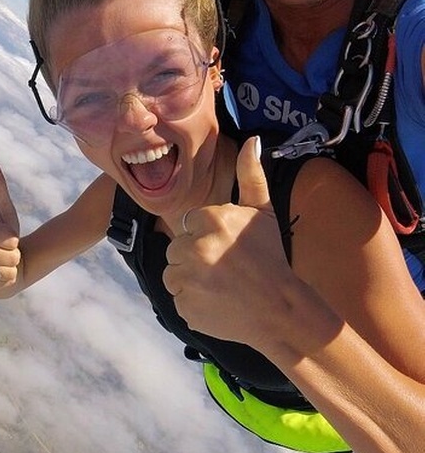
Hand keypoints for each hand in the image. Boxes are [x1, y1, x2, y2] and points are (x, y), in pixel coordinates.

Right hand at [0, 162, 21, 293]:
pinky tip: (3, 274)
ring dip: (13, 265)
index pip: (7, 235)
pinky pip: (4, 280)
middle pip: (8, 252)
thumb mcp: (6, 212)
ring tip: (6, 261)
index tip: (10, 236)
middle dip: (15, 252)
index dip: (14, 237)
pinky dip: (10, 277)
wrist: (9, 262)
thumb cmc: (8, 235)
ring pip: (6, 266)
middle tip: (9, 250)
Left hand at [163, 137, 295, 344]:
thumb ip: (251, 177)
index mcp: (212, 219)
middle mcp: (196, 247)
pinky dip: (193, 302)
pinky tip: (217, 302)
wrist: (280, 312)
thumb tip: (252, 140)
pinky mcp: (184, 307)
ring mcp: (188, 279)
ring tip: (220, 286)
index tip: (229, 249)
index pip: (190, 224)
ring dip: (190, 280)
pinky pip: (178, 299)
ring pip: (172, 274)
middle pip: (176, 248)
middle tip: (225, 269)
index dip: (208, 236)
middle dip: (195, 257)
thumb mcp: (264, 213)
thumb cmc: (271, 259)